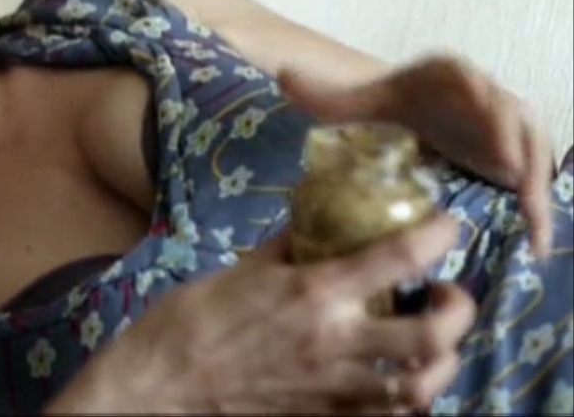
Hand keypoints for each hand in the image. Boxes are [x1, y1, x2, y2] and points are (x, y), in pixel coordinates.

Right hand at [55, 214, 474, 414]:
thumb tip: (315, 221)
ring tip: (428, 343)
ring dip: (439, 362)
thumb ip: (286, 248)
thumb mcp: (239, 270)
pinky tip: (395, 382)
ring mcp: (337, 390)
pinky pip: (389, 416)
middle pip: (434, 335)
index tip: (449, 225)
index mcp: (314, 294)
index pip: (400, 258)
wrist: (161, 386)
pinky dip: (406, 399)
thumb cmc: (189, 322)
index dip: (439, 235)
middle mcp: (337, 344)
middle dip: (458, 310)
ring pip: (423, 386)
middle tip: (444, 294)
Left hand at [279, 53, 556, 257]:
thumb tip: (283, 74)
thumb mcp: (352, 102)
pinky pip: (532, 184)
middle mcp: (482, 94)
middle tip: (513, 169)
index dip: (478, 90)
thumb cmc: (383, 106)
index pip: (464, 74)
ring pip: (530, 146)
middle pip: (508, 110)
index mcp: (445, 74)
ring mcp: (502, 126)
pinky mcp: (509, 156)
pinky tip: (537, 246)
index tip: (481, 104)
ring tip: (532, 213)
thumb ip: (321, 92)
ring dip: (534, 176)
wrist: (409, 114)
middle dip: (514, 136)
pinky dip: (537, 211)